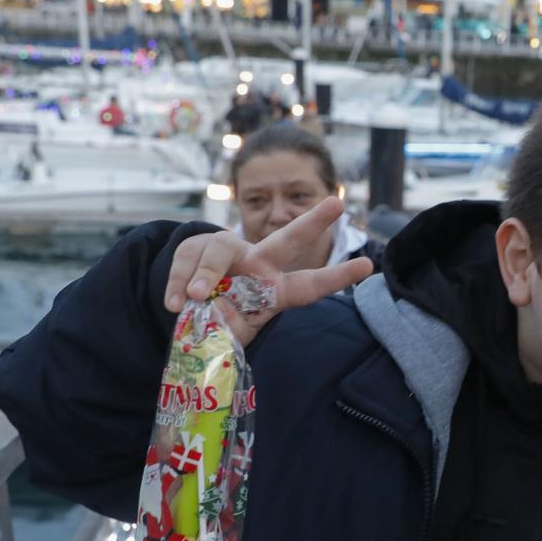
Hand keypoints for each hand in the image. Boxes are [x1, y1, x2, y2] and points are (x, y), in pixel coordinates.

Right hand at [162, 196, 375, 345]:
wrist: (184, 307)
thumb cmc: (218, 323)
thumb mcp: (231, 334)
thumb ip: (230, 330)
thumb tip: (215, 314)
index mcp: (273, 289)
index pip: (309, 284)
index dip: (337, 276)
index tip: (368, 266)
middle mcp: (257, 264)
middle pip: (286, 241)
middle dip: (312, 223)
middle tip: (337, 205)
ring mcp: (228, 253)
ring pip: (220, 249)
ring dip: (207, 273)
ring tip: (195, 298)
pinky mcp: (194, 249)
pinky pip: (185, 260)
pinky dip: (176, 283)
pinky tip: (174, 304)